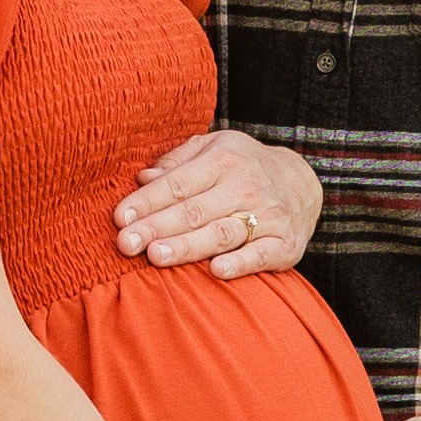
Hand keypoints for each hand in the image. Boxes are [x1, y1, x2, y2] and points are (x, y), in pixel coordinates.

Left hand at [113, 131, 322, 281]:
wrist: (301, 183)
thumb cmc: (240, 167)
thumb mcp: (212, 150)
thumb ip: (176, 163)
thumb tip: (142, 177)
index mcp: (221, 160)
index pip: (177, 184)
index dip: (147, 201)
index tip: (119, 218)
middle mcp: (244, 185)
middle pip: (193, 210)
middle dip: (156, 227)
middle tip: (125, 244)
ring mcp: (266, 215)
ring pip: (220, 233)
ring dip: (187, 246)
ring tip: (156, 256)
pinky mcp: (284, 244)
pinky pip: (260, 255)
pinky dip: (240, 263)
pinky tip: (216, 271)